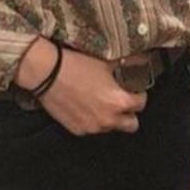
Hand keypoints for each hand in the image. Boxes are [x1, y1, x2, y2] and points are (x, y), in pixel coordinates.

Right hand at [16, 38, 146, 135]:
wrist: (48, 73)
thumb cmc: (77, 64)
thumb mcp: (106, 61)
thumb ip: (127, 64)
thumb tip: (142, 60)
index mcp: (118, 102)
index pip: (141, 104)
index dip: (139, 94)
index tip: (134, 89)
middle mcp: (108, 119)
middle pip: (131, 124)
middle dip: (129, 112)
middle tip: (122, 99)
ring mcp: (92, 128)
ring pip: (111, 127)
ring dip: (111, 117)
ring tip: (101, 100)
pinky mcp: (77, 130)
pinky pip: (92, 128)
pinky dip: (93, 119)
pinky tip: (86, 104)